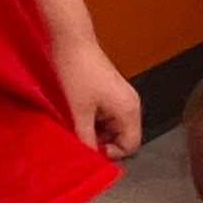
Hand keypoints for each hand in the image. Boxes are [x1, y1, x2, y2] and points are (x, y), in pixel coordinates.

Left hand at [51, 38, 143, 156]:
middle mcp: (131, 105)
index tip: (87, 147)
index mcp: (129, 111)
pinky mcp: (112, 91)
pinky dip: (94, 119)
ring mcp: (122, 97)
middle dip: (102, 142)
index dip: (110, 153)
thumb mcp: (78, 112)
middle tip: (78, 137)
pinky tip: (77, 113)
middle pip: (123, 137)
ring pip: (113, 127)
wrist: (71, 40)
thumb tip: (88, 161)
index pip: (130, 146)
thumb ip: (85, 139)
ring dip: (95, 130)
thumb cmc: (76, 75)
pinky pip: (107, 115)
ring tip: (75, 124)